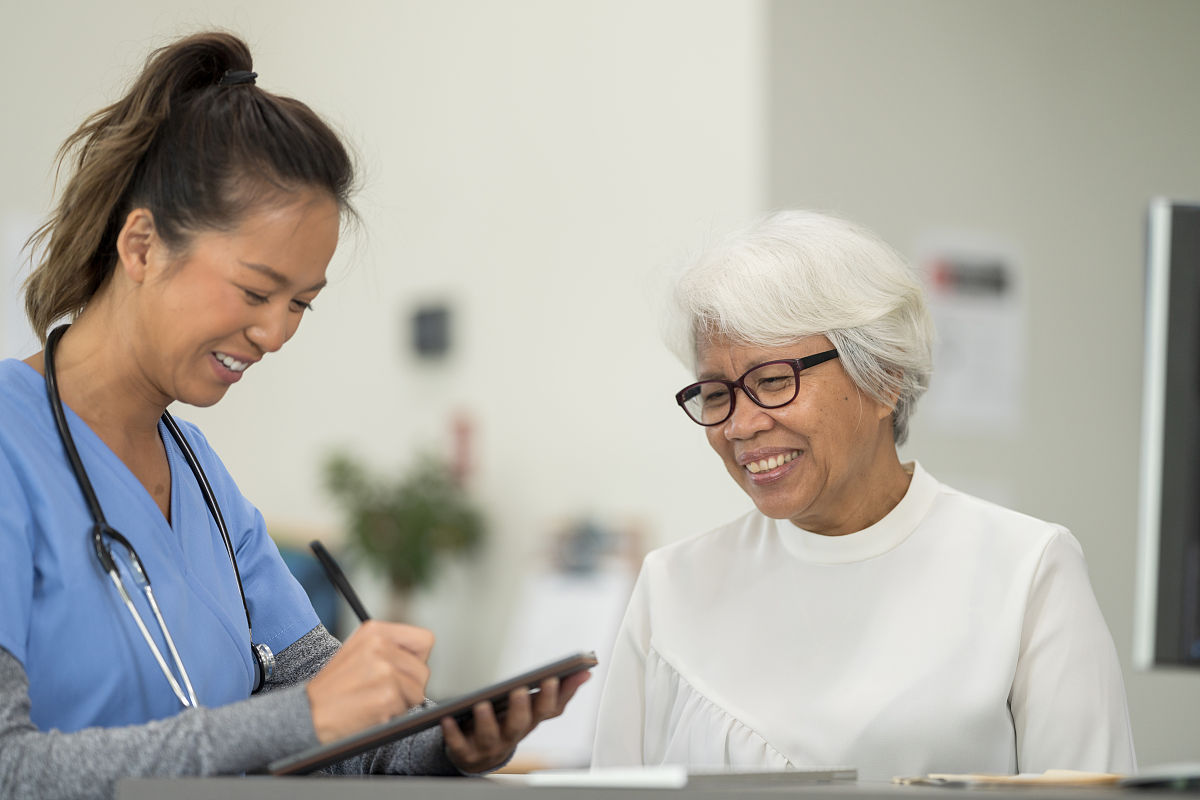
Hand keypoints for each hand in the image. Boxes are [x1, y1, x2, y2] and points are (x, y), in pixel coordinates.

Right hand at [306, 620, 434, 743]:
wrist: (308, 713)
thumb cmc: (334, 688)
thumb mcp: (359, 652)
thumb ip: (389, 649)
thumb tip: (419, 661)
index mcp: (374, 630)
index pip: (424, 640)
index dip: (418, 660)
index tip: (404, 672)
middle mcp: (380, 645)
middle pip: (423, 670)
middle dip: (410, 687)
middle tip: (385, 693)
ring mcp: (385, 669)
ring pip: (418, 691)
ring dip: (402, 702)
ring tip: (375, 701)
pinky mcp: (387, 693)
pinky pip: (408, 708)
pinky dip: (394, 714)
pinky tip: (372, 710)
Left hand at [440, 670, 590, 773]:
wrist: (477, 753)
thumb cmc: (506, 720)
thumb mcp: (531, 706)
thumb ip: (557, 689)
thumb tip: (586, 670)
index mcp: (532, 721)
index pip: (549, 711)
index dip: (554, 697)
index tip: (554, 677)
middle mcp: (514, 736)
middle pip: (522, 725)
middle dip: (523, 708)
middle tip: (521, 690)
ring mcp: (490, 748)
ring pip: (491, 737)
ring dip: (487, 722)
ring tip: (483, 704)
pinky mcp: (467, 754)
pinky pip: (460, 746)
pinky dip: (453, 734)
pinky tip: (447, 719)